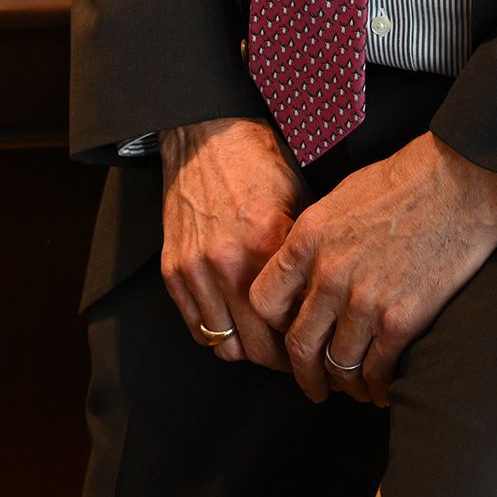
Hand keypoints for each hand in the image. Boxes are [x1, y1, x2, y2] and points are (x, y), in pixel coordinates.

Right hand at [159, 117, 301, 369]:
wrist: (208, 136)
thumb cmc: (260, 165)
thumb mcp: (299, 204)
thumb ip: (305, 258)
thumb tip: (324, 302)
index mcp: (265, 245)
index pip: (291, 324)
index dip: (308, 342)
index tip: (318, 344)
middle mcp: (227, 263)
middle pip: (258, 348)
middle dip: (281, 359)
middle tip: (298, 358)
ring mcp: (195, 270)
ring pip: (225, 347)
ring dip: (248, 349)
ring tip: (266, 343)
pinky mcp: (172, 271)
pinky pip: (198, 329)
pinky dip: (218, 335)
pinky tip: (237, 324)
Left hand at [248, 132, 496, 405]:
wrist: (463, 181)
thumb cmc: (406, 181)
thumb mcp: (340, 199)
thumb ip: (316, 241)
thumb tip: (306, 275)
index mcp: (309, 239)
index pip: (265, 301)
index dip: (272, 326)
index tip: (287, 336)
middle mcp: (329, 274)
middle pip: (298, 344)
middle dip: (305, 374)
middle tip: (315, 385)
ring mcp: (364, 300)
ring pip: (338, 364)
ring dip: (344, 384)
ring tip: (354, 390)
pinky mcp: (402, 319)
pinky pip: (377, 370)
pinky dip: (378, 388)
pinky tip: (382, 390)